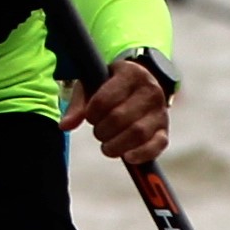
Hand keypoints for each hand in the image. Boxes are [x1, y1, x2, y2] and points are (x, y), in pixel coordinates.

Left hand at [78, 53, 173, 177]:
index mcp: (130, 74)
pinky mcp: (164, 130)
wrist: (143, 84)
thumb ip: (78, 105)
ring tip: (107, 145)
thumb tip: (65, 126)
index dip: (92, 113)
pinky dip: (140, 154)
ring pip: (137, 133)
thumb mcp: (93, 86)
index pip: (104, 99)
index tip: (90, 116)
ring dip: (116, 145)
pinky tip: (127, 156)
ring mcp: (160, 111)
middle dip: (102, 131)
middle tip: (98, 132)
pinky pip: (156, 146)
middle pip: (120, 118)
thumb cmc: (112, 86)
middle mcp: (150, 90)